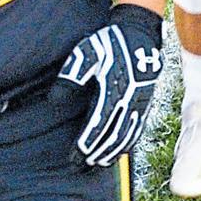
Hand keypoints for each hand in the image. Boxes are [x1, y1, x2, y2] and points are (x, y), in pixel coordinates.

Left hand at [57, 4, 165, 166]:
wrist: (138, 35)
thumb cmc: (108, 44)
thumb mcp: (85, 54)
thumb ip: (71, 76)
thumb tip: (54, 100)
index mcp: (112, 91)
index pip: (98, 125)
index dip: (86, 143)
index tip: (75, 155)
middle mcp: (129, 101)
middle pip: (113, 136)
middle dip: (97, 153)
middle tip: (82, 165)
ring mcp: (139, 104)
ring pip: (127, 136)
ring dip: (112, 153)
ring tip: (98, 164)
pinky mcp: (145, 103)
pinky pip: (137, 130)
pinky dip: (127, 144)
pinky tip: (119, 151)